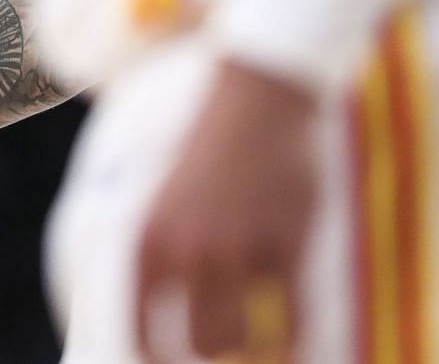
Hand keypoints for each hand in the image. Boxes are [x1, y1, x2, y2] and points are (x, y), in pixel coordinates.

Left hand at [134, 60, 320, 362]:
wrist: (255, 100)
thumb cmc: (209, 156)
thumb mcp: (165, 206)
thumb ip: (165, 261)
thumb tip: (168, 325)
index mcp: (150, 241)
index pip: (144, 332)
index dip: (161, 363)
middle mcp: (188, 250)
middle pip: (201, 345)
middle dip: (217, 353)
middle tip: (229, 349)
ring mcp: (239, 248)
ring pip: (246, 339)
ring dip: (255, 348)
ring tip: (262, 344)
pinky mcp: (286, 244)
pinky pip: (292, 321)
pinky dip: (293, 344)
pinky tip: (295, 349)